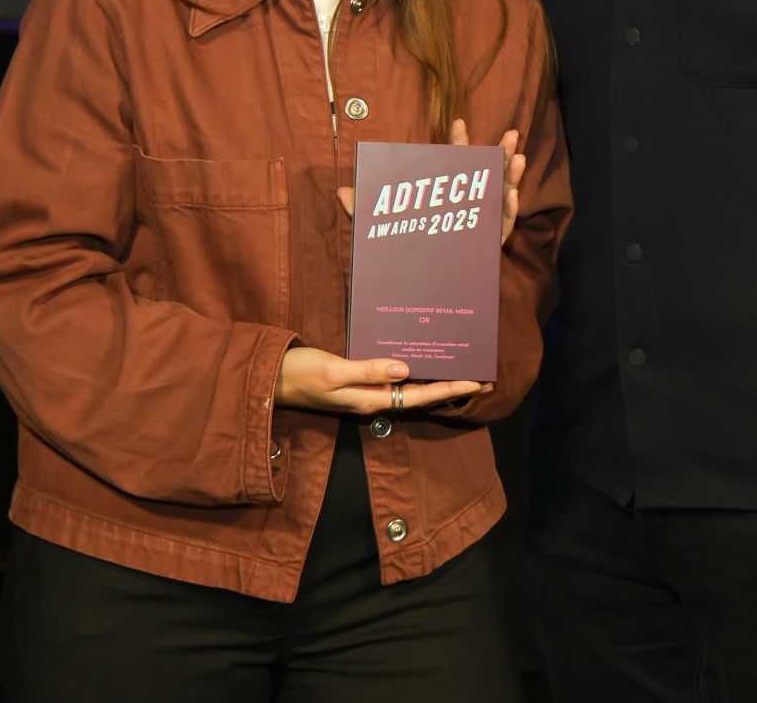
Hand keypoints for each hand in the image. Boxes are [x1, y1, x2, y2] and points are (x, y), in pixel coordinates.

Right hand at [274, 346, 488, 413]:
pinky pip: (395, 375)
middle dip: (453, 385)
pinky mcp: (360, 379)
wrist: (272, 379)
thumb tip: (405, 368)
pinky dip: (415, 367)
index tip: (478, 382)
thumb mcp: (333, 372)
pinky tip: (423, 356)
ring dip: (437, 376)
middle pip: (423, 393)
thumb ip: (367, 370)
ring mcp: (368, 389)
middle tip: (484, 375)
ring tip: (462, 365)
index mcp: (373, 399)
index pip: (421, 395)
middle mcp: (376, 397)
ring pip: (412, 384)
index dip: (451, 388)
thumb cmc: (300, 375)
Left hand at [332, 120, 525, 244]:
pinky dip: (508, 210)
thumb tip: (340, 191)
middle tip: (511, 135)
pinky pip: (502, 225)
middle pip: (487, 173)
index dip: (457, 142)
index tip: (458, 122)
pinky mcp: (489, 244)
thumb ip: (364, 210)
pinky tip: (511, 196)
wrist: (421, 290)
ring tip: (517, 160)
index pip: (453, 162)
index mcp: (446, 194)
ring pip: (501, 196)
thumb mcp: (382, 229)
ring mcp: (481, 222)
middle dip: (500, 153)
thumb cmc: (406, 251)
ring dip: (511, 177)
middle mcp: (468, 203)